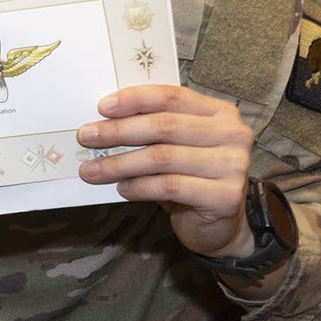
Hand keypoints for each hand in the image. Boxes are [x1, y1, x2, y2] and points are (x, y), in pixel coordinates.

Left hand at [78, 85, 256, 258]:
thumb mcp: (174, 146)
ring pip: (163, 158)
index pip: (172, 97)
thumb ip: (151, 128)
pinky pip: (170, 186)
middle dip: (118, 131)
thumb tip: (101, 122)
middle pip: (164, 126)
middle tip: (86, 137)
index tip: (102, 107)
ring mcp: (233, 165)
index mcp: (219, 112)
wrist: (218, 223)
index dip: (135, 100)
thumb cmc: (189, 177)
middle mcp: (232, 135)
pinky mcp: (225, 196)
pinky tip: (122, 188)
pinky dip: (139, 186)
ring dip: (120, 164)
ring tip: (92, 170)